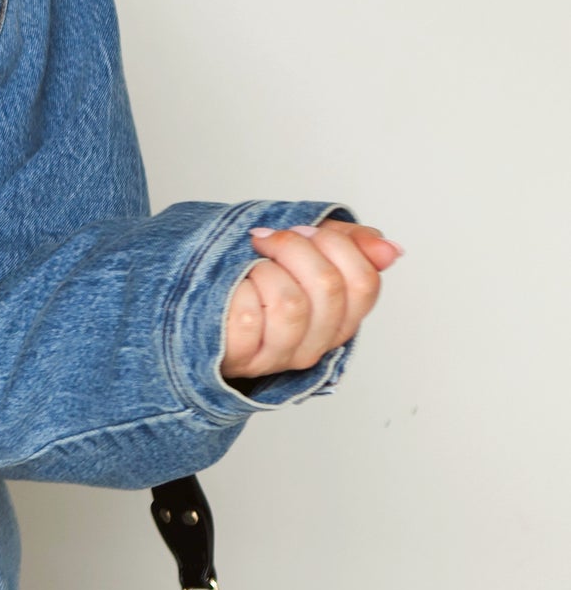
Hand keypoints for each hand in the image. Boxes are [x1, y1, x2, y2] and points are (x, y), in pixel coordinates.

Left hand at [221, 221, 400, 382]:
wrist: (201, 315)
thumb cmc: (255, 283)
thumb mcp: (305, 255)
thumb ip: (348, 247)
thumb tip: (389, 249)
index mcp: (340, 319)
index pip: (364, 281)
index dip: (335, 244)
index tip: (303, 231)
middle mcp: (316, 343)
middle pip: (328, 286)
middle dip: (294, 247)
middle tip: (267, 241)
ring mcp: (280, 356)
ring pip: (290, 304)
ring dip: (263, 271)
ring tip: (250, 271)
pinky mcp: (242, 358)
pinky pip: (247, 316)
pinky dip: (235, 290)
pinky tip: (231, 292)